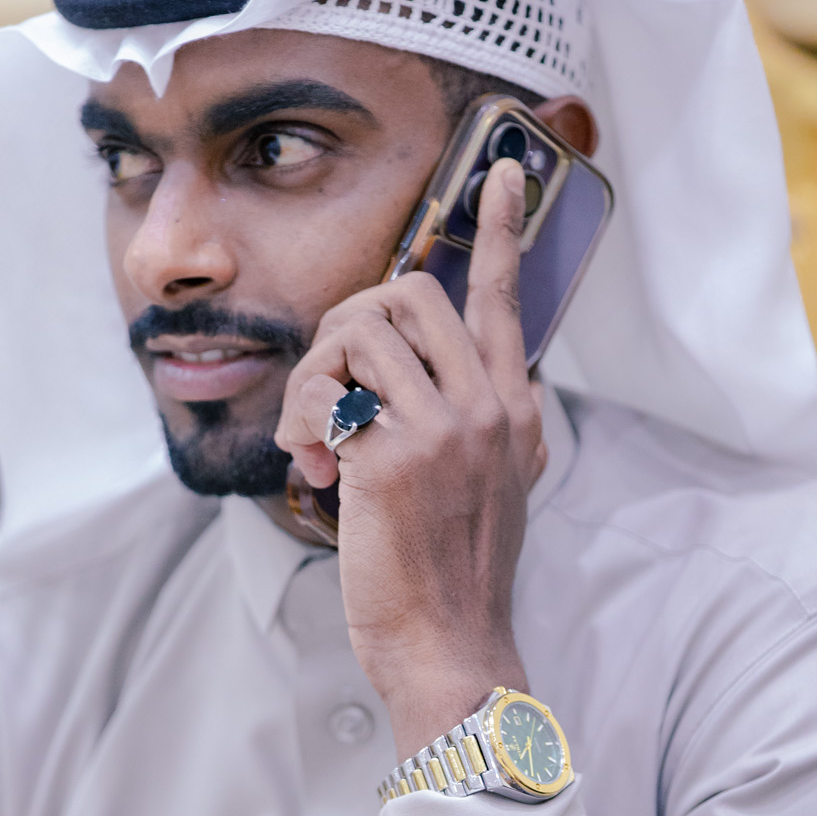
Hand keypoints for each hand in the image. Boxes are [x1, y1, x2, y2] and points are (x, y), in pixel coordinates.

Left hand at [275, 159, 545, 757]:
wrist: (449, 645)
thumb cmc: (449, 574)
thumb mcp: (488, 487)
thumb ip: (469, 425)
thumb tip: (406, 382)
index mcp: (514, 409)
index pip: (505, 298)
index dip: (501, 228)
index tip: (504, 170)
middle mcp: (489, 405)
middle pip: (406, 292)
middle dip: (345, 326)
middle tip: (329, 390)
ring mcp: (446, 427)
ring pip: (359, 330)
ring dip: (315, 379)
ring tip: (317, 440)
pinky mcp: (393, 455)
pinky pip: (326, 390)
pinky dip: (302, 421)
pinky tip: (315, 467)